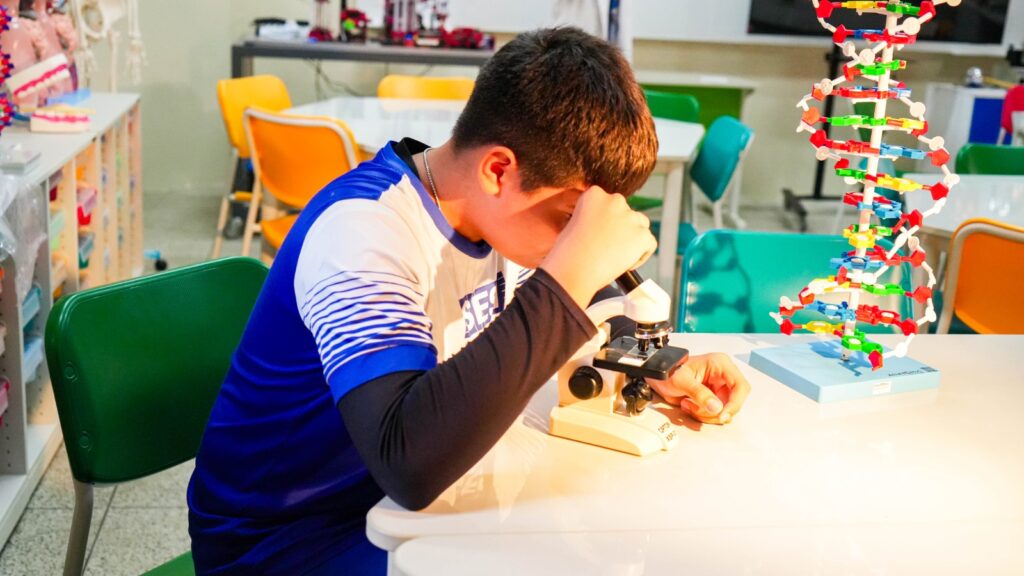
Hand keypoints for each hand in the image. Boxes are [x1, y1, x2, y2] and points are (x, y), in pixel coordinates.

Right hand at [540, 186, 655, 308]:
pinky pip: (650, 244)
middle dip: (622, 228)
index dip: (608, 220)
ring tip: (618, 256)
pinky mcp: (642, 236)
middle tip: (610, 247)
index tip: (601, 234)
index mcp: (594, 194)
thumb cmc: (567, 254)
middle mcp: (615, 201)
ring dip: (633, 238)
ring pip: (641, 226)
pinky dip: (641, 255)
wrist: (573, 270)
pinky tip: (626, 264)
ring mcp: (631, 218)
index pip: (610, 202)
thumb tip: (608, 227)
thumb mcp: (573, 224)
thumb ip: (592, 218)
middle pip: (628, 212)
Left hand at [646, 353, 750, 424]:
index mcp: (720, 364)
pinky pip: (716, 413)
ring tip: (688, 405)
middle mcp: (723, 376)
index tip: (722, 415)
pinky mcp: (713, 398)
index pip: (740, 386)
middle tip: (698, 410)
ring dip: (707, 414)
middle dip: (716, 411)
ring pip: (725, 410)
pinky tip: (690, 406)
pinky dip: (703, 415)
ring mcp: (719, 388)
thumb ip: (699, 393)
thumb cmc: (668, 371)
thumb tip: (716, 407)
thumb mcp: (681, 381)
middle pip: (734, 401)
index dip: (735, 403)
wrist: (658, 376)